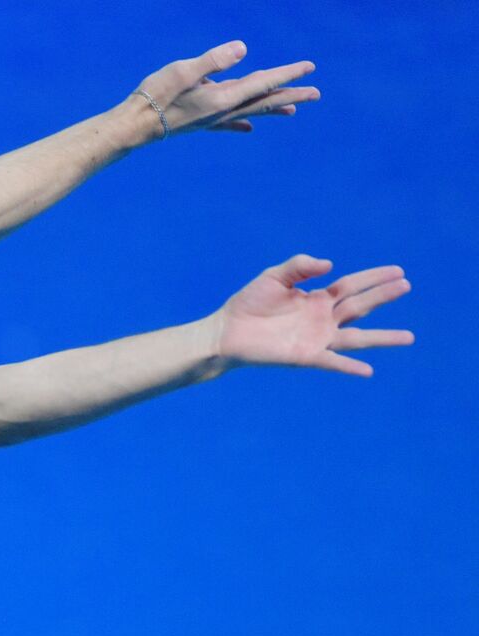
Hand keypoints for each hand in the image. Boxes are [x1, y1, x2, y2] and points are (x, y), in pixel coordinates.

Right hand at [132, 41, 319, 137]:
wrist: (134, 125)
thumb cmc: (155, 96)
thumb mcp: (183, 71)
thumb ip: (213, 60)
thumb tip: (243, 48)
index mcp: (222, 97)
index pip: (262, 82)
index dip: (287, 74)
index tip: (309, 67)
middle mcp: (223, 111)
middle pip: (263, 101)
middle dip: (290, 95)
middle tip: (316, 93)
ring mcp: (212, 119)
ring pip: (250, 112)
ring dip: (272, 109)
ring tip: (293, 111)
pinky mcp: (201, 122)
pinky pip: (228, 124)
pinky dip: (242, 125)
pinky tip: (250, 130)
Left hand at [210, 255, 413, 376]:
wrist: (227, 331)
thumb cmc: (248, 304)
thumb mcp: (274, 277)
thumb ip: (300, 266)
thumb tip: (330, 264)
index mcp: (316, 298)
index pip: (352, 285)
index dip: (374, 278)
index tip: (398, 270)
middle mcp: (322, 319)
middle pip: (360, 306)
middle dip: (383, 296)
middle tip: (407, 286)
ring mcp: (316, 338)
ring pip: (357, 338)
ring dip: (382, 338)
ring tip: (409, 337)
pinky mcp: (305, 356)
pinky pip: (332, 362)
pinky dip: (349, 366)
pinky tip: (368, 370)